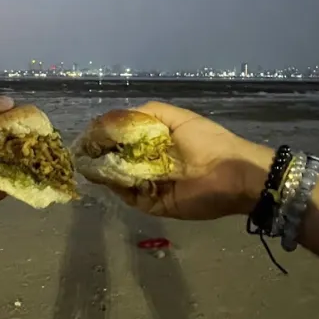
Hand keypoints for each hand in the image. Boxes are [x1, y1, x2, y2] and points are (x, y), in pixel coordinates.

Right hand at [100, 101, 270, 219]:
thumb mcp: (178, 118)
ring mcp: (153, 186)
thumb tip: (112, 118)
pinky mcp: (156, 205)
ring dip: (107, 172)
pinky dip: (120, 189)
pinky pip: (132, 197)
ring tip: (92, 163)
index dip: (106, 135)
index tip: (90, 134)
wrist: (234, 174)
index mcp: (157, 143)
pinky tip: (110, 176)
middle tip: (84, 151)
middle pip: (119, 160)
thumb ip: (148, 113)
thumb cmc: (208, 142)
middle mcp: (151, 164)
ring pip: (122, 180)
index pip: (124, 139)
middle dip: (102, 155)